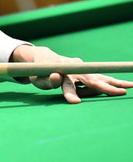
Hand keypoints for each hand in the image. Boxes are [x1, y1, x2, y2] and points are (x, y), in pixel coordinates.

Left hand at [10, 45, 132, 103]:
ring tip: (131, 86)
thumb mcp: (38, 79)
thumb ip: (47, 81)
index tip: (75, 102)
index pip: (66, 84)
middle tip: (120, 93)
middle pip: (90, 80)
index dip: (71, 93)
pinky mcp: (87, 71)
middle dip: (105, 87)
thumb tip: (56, 77)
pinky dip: (114, 81)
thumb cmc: (40, 72)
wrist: (45, 58)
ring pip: (100, 77)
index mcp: (60, 72)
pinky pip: (101, 77)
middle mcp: (74, 69)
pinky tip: (127, 85)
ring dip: (116, 82)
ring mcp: (82, 68)